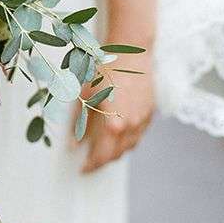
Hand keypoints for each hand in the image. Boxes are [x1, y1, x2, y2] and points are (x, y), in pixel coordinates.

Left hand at [76, 52, 155, 172]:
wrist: (132, 53)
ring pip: (129, 147)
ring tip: (102, 152)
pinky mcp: (150, 114)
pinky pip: (138, 136)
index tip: (82, 169)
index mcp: (113, 124)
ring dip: (115, 153)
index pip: (102, 156)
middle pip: (117, 155)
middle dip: (102, 162)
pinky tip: (117, 137)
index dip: (91, 165)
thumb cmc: (105, 71)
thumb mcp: (85, 96)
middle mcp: (131, 126)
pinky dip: (127, 142)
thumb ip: (79, 123)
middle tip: (90, 163)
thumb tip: (73, 145)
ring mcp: (143, 121)